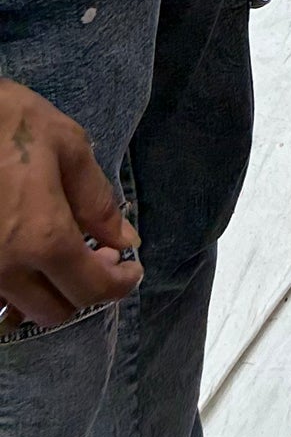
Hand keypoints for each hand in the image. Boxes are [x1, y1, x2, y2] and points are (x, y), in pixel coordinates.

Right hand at [0, 79, 141, 330]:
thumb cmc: (15, 125)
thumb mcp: (70, 149)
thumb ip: (99, 203)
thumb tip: (124, 241)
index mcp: (43, 239)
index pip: (91, 288)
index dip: (120, 284)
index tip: (132, 270)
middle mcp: (7, 271)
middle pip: (56, 311)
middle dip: (86, 289)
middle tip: (100, 254)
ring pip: (22, 311)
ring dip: (49, 293)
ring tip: (64, 255)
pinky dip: (17, 290)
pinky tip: (28, 257)